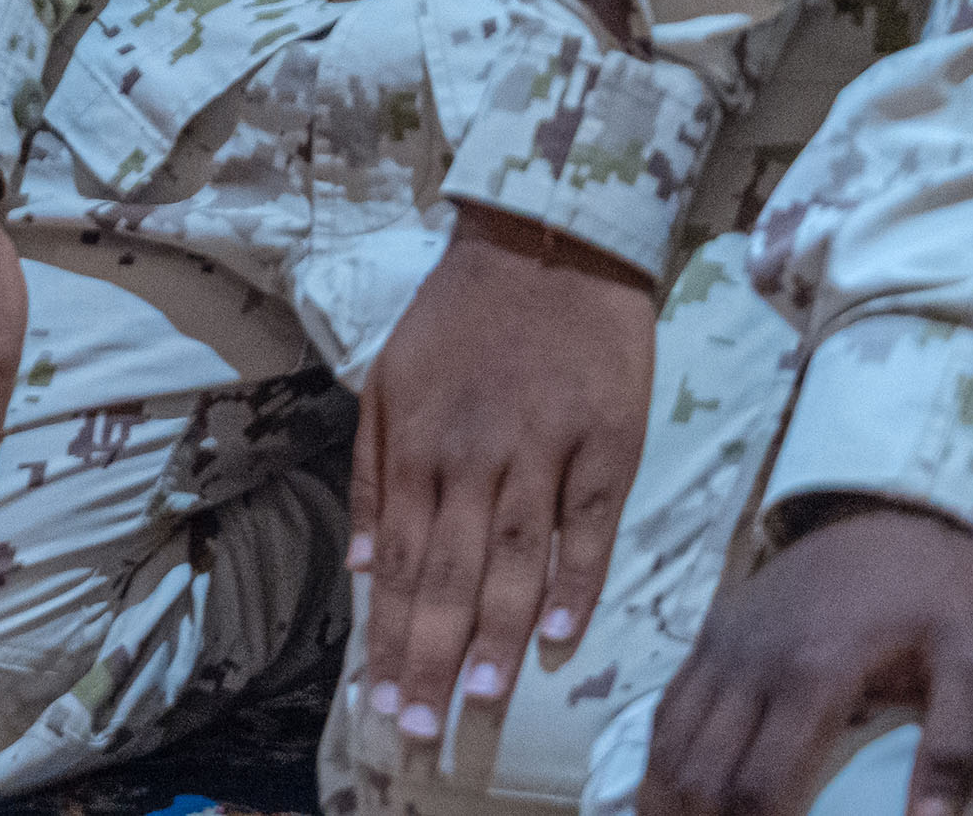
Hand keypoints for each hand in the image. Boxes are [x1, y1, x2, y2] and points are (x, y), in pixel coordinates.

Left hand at [351, 204, 657, 737]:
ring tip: (484, 702)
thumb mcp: (389, 381)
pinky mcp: (607, 443)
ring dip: (499, 635)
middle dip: (433, 655)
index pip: (402, 560)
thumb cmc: (459, 318)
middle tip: (421, 728)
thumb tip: (365, 568)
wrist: (545, 243)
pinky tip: (562, 635)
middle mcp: (473, 454)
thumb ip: (374, 477)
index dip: (392, 634)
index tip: (383, 700)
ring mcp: (543, 451)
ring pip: (515, 559)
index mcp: (417, 443)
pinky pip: (590, 525)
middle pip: (451, 573)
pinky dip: (576, 580)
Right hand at [638, 502, 972, 815]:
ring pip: (671, 738)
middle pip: (701, 771)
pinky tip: (661, 788)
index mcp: (815, 675)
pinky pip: (671, 702)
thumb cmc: (943, 589)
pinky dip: (658, 754)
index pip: (759, 784)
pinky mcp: (716, 631)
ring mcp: (725, 644)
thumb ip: (956, 750)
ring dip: (665, 798)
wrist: (894, 503)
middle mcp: (753, 663)